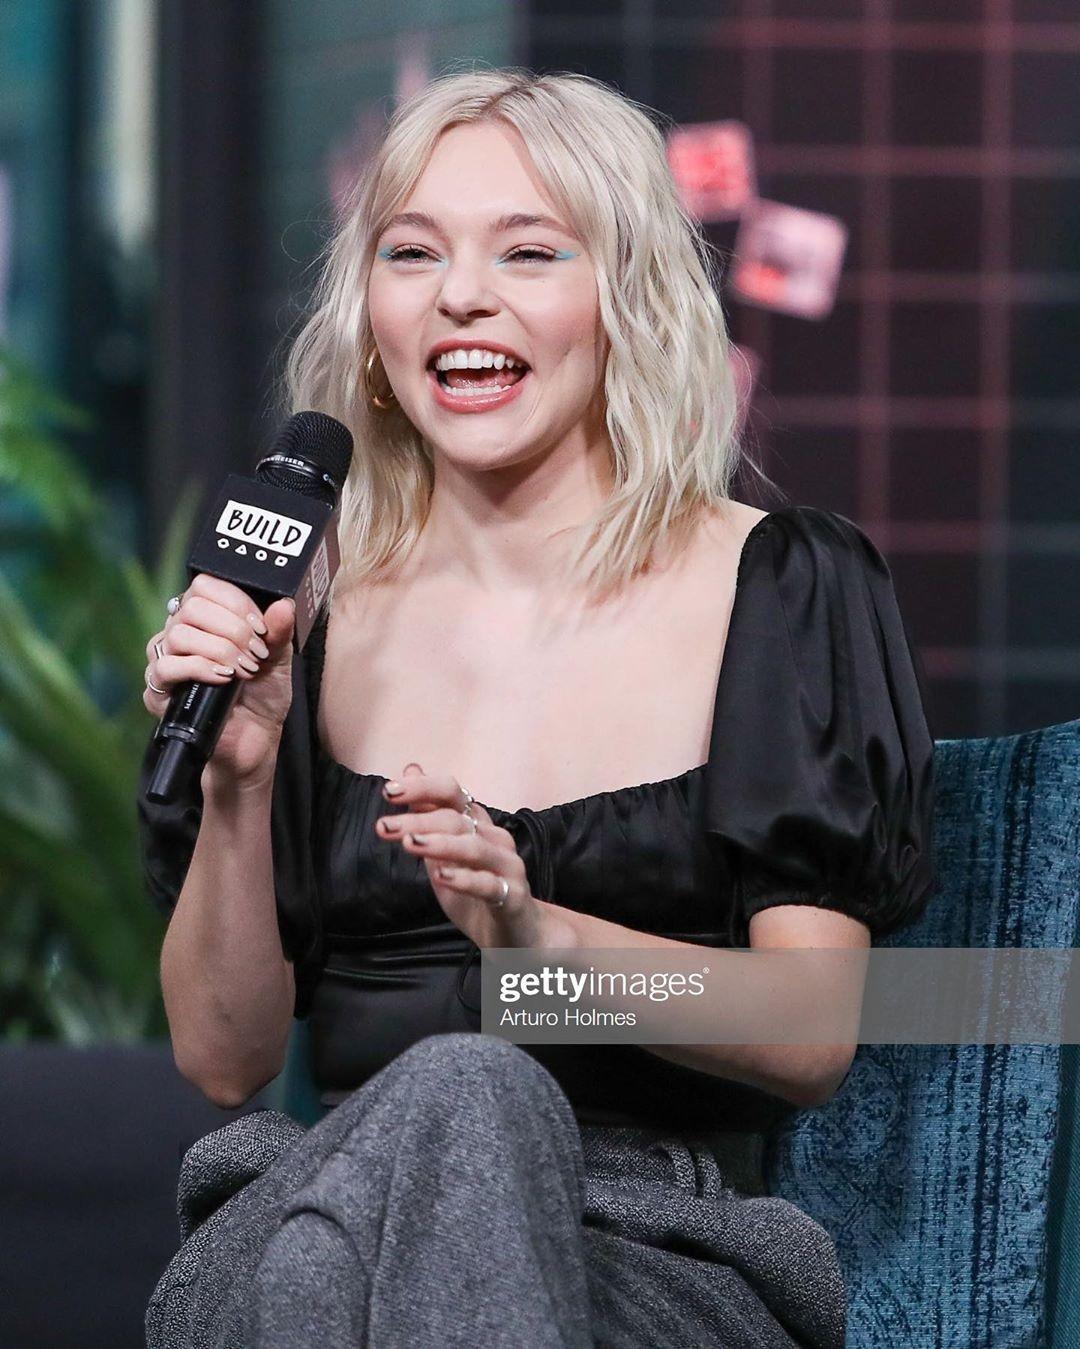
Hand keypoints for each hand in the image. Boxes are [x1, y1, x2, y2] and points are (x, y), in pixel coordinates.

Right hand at [142, 574, 296, 783]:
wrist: (254, 737)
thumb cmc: (262, 693)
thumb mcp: (278, 659)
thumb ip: (279, 632)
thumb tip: (284, 605)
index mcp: (206, 617)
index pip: (205, 585)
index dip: (235, 601)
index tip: (261, 627)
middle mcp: (180, 633)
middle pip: (192, 607)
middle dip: (232, 629)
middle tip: (255, 654)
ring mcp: (165, 660)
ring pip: (178, 635)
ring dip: (219, 650)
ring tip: (244, 670)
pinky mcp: (158, 691)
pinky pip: (166, 667)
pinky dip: (199, 669)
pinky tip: (223, 678)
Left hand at [373, 763, 557, 949]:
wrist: (516, 934)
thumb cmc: (476, 891)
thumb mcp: (443, 853)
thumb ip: (426, 815)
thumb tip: (408, 770)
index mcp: (477, 824)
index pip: (451, 792)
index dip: (422, 788)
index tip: (388, 792)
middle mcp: (494, 838)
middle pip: (455, 818)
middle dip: (417, 820)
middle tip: (384, 827)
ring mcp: (507, 866)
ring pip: (473, 847)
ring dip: (439, 844)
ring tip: (409, 844)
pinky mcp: (512, 895)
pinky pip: (489, 884)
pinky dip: (464, 879)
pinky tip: (441, 877)